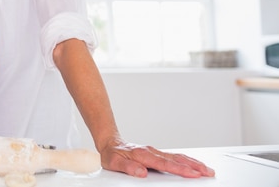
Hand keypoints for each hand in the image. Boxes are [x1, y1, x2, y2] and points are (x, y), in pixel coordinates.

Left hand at [100, 137, 214, 177]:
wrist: (110, 143)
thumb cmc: (112, 154)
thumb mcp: (114, 163)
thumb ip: (127, 167)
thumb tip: (142, 172)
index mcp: (143, 155)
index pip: (165, 164)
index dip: (180, 169)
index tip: (194, 174)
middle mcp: (151, 152)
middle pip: (176, 159)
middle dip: (194, 166)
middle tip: (209, 172)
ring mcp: (155, 152)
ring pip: (177, 157)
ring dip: (193, 163)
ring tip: (207, 169)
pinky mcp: (157, 154)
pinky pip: (174, 157)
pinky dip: (186, 160)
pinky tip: (194, 164)